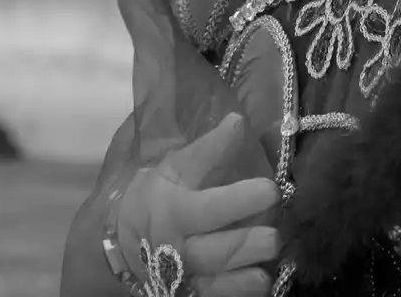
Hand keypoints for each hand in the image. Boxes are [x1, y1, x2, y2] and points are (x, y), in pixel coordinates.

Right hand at [115, 114, 281, 296]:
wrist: (122, 242)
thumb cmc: (155, 195)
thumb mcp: (172, 168)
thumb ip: (207, 148)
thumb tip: (238, 121)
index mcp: (173, 211)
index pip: (210, 209)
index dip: (242, 200)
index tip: (271, 189)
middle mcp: (179, 249)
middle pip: (220, 251)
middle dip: (253, 243)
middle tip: (278, 233)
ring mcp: (187, 277)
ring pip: (221, 280)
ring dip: (251, 270)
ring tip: (275, 254)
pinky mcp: (194, 293)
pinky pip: (219, 296)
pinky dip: (242, 290)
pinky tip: (263, 280)